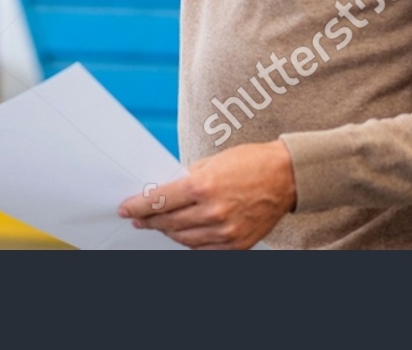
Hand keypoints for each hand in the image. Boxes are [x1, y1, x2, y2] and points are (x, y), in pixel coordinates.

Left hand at [117, 140, 295, 248]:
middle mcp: (212, 211)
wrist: (286, 177)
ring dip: (167, 232)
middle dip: (149, 220)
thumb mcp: (211, 162)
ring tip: (159, 225)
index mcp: (202, 186)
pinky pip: (204, 249)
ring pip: (183, 239)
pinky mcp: (237, 244)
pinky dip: (190, 242)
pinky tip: (182, 234)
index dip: (137, 206)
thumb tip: (164, 193)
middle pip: (168, 222)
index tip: (125, 208)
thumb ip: (186, 180)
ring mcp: (225, 231)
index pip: (158, 201)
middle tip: (138, 217)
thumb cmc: (249, 163)